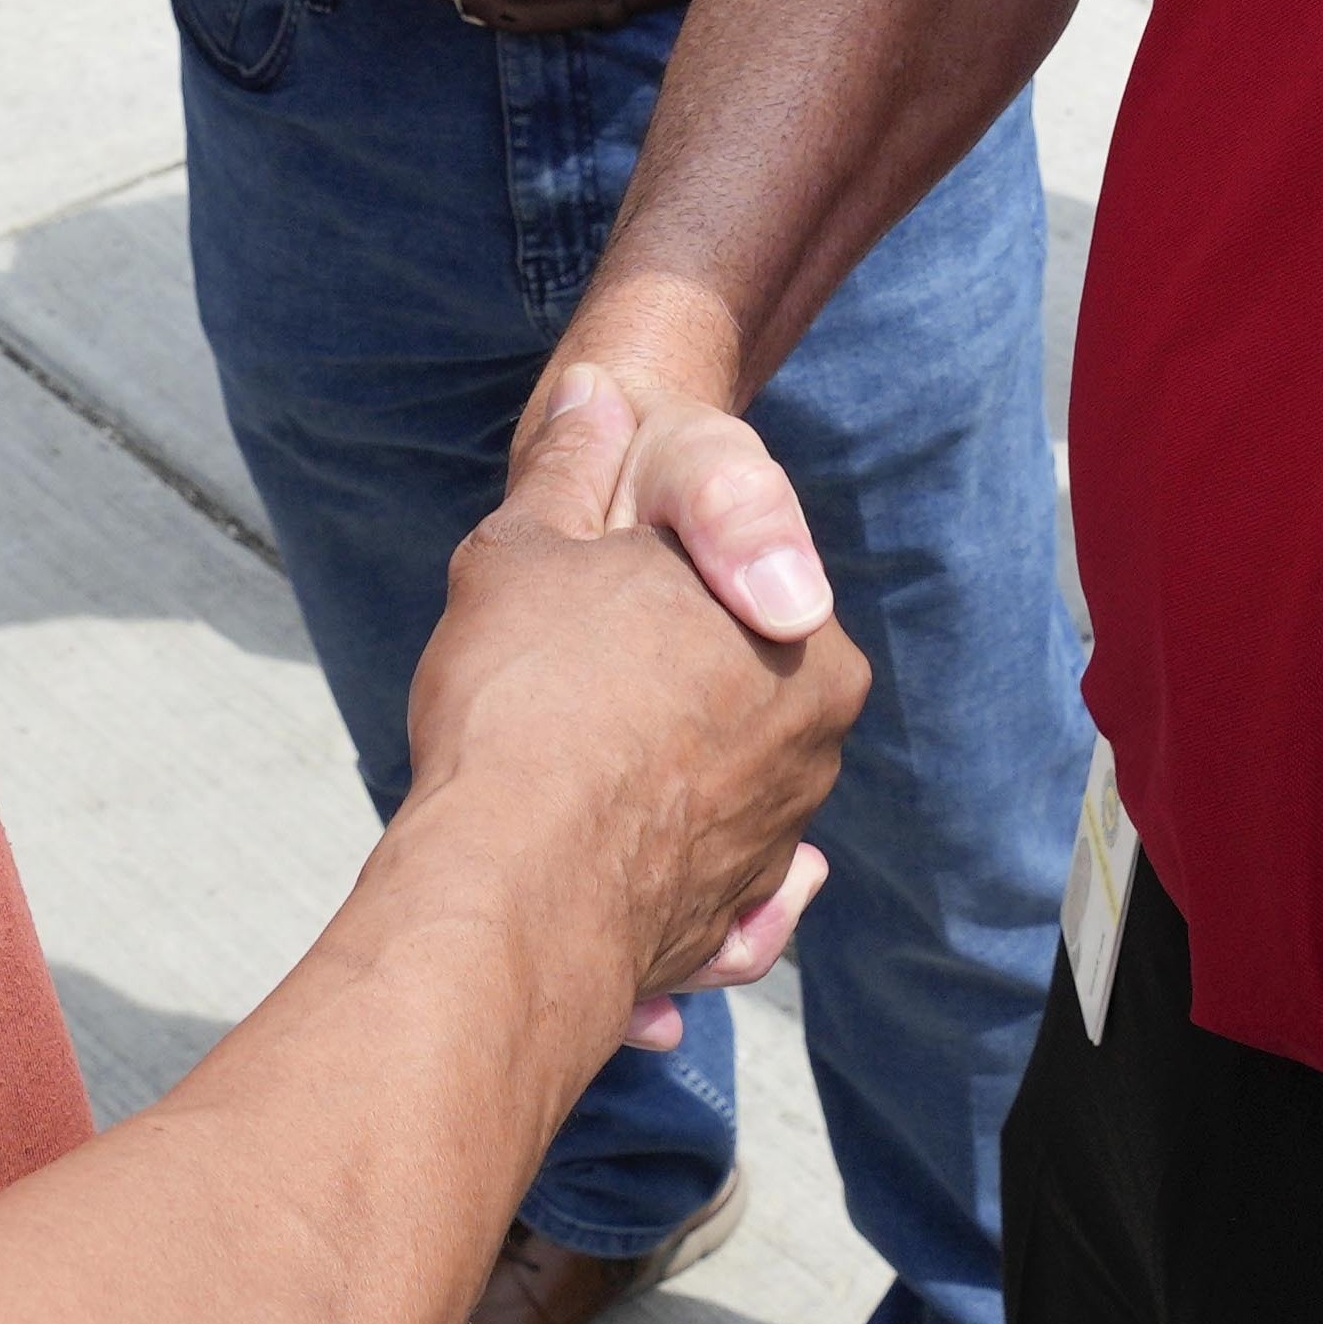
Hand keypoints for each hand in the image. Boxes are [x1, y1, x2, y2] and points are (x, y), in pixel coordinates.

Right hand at [403, 361, 860, 1034]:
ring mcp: (781, 839)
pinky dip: (655, 882)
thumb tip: (596, 395)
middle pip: (717, 694)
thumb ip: (570, 466)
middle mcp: (816, 737)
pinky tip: (592, 869)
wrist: (506, 892)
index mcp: (800, 629)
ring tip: (554, 785)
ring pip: (707, 794)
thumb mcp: (529, 545)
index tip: (561, 605)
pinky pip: (697, 892)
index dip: (622, 588)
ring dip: (646, 790)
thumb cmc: (523, 697)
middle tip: (548, 691)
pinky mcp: (736, 929)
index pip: (710, 586)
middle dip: (646, 693)